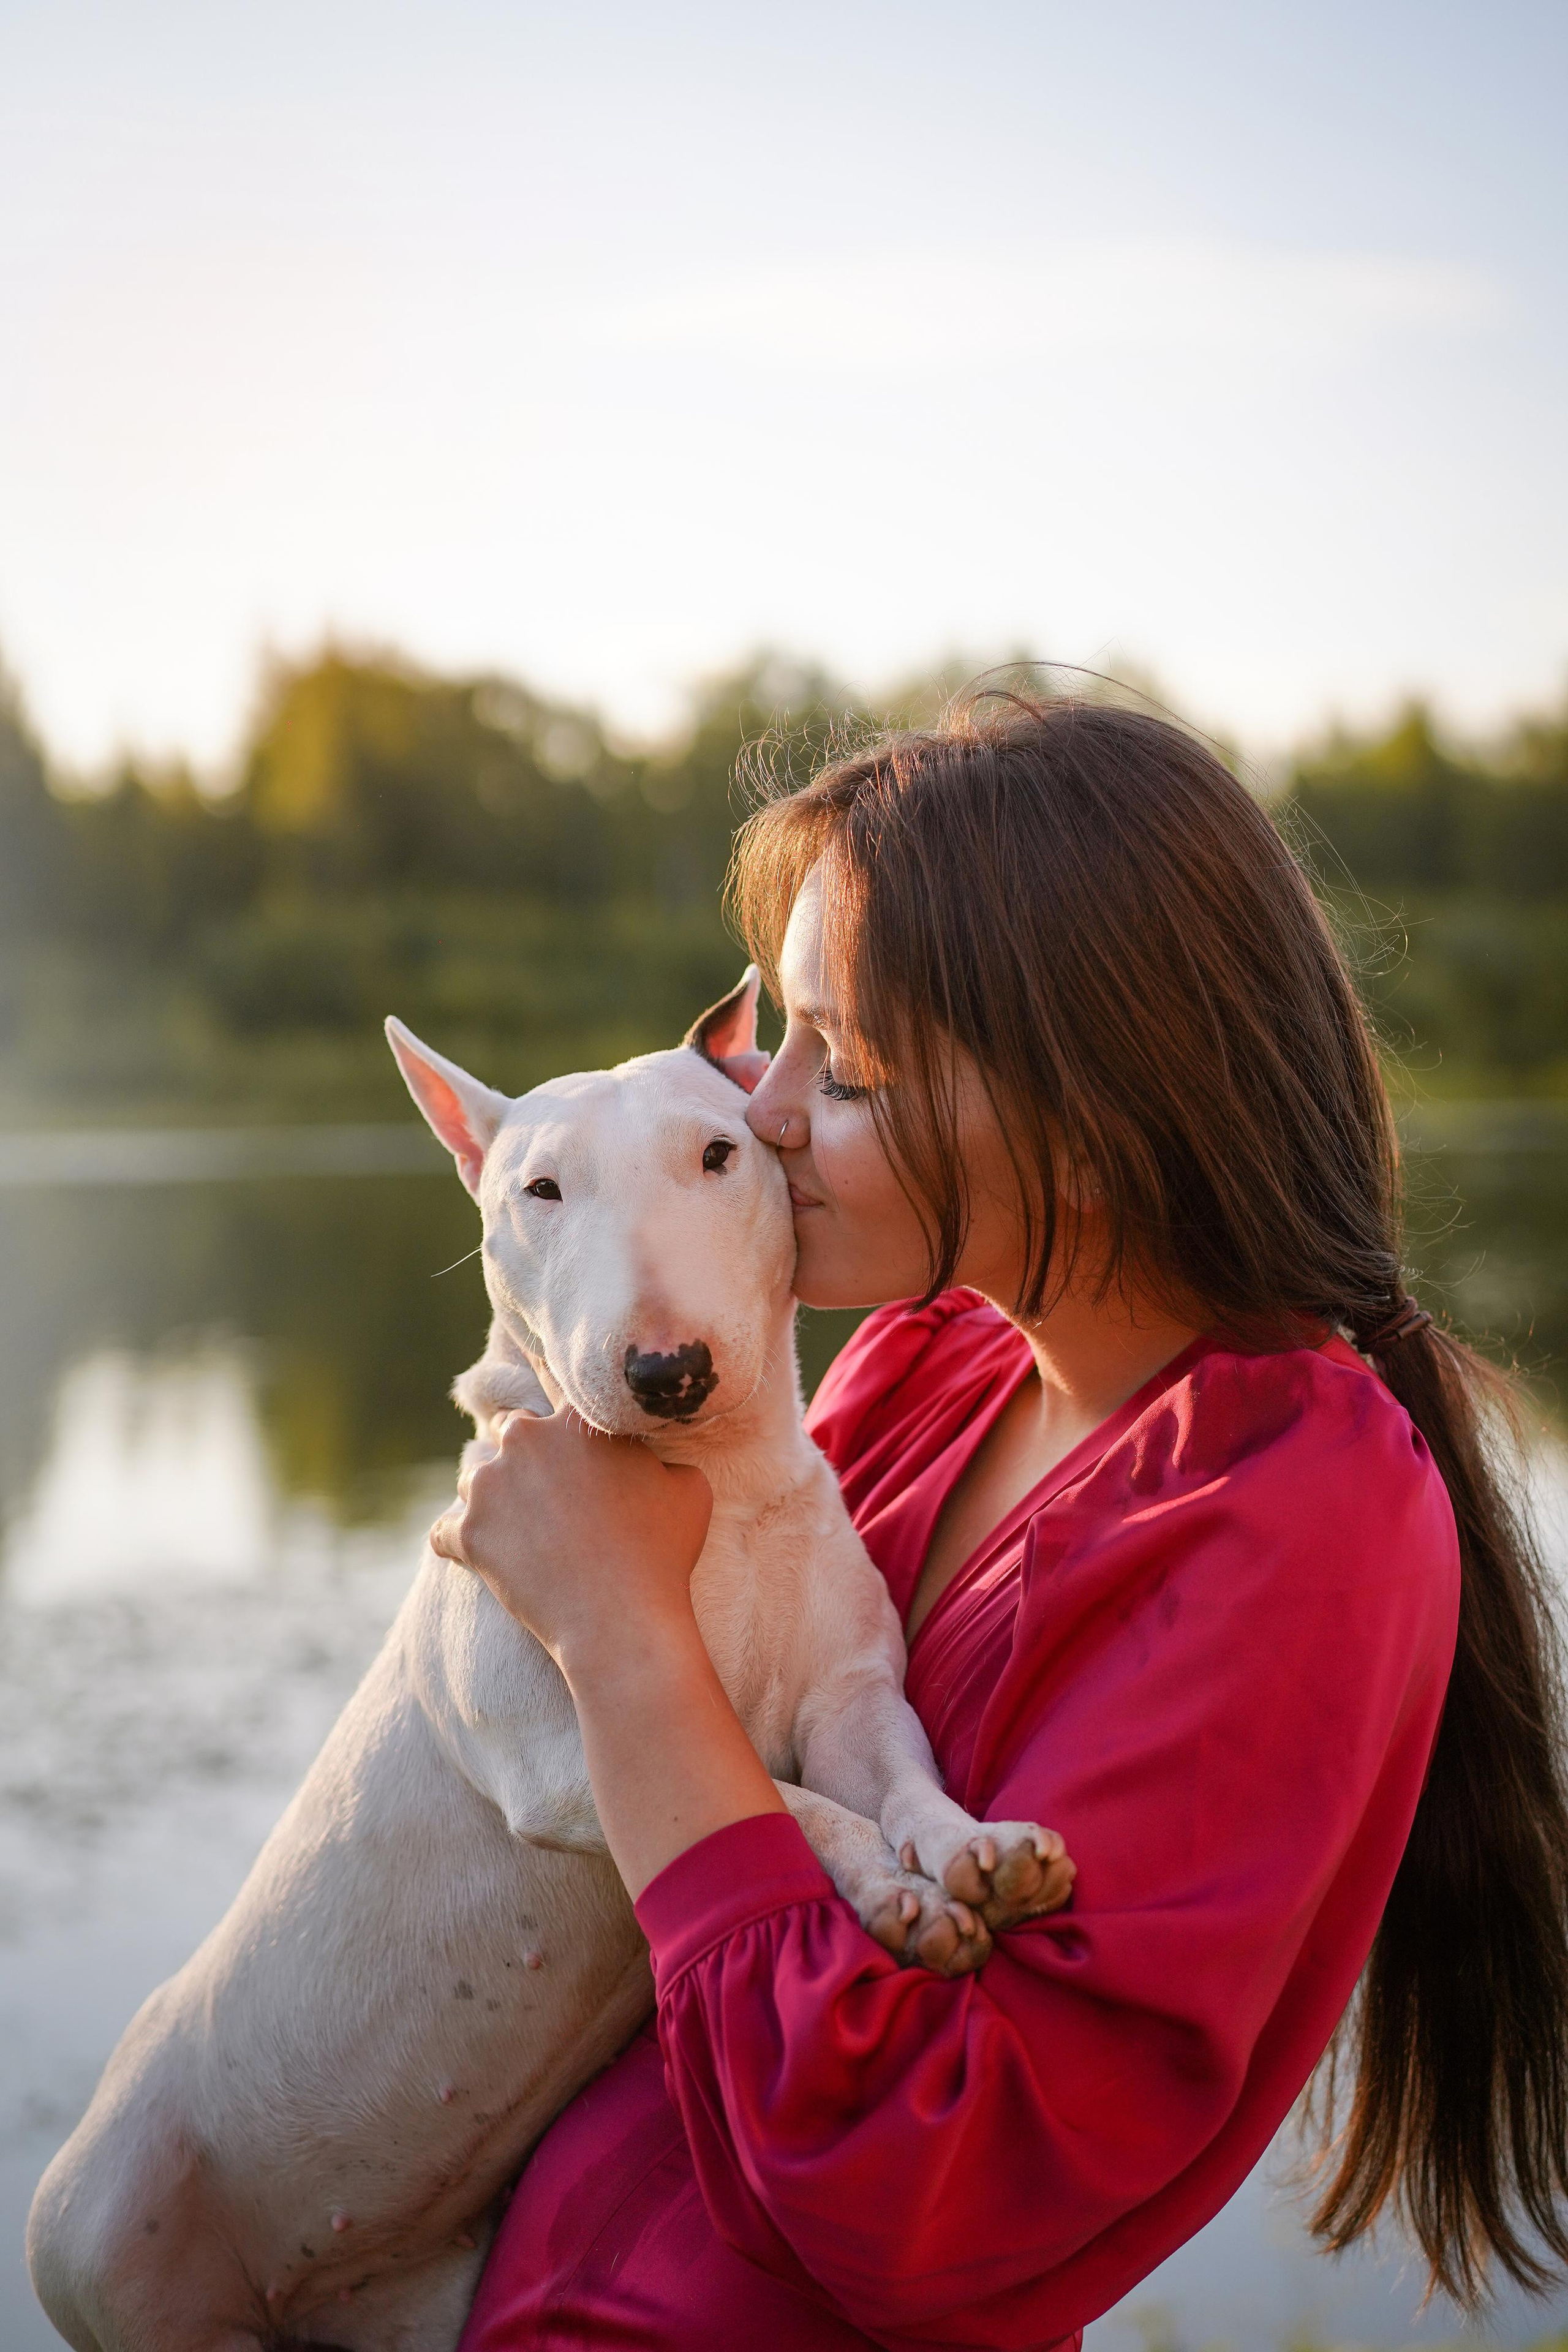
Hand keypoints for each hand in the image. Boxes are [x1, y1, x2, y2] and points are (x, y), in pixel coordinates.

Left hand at [430, 1410, 713, 1678]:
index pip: (557, 1393)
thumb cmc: (662, 1554)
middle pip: (513, 1432)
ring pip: (476, 1480)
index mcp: (578, 1418)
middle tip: (548, 1494)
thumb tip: (650, 1461)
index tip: (563, 1435)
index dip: (561, 1417)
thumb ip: (661, 1459)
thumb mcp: (688, 1488)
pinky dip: (459, 1542)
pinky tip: (481, 1558)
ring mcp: (489, 1485)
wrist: (621, 1620)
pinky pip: (446, 1530)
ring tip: (522, 1535)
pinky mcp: (466, 1532)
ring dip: (493, 1500)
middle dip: (527, 1457)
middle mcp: (526, 1439)